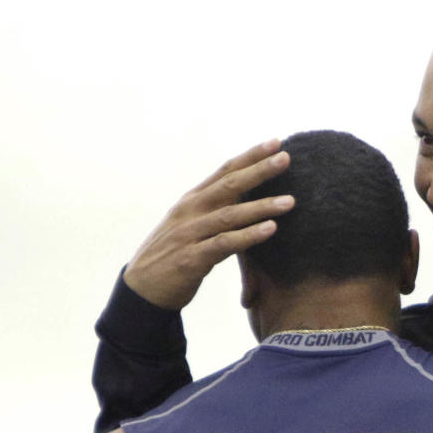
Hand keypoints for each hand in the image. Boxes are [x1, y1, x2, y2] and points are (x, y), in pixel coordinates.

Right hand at [123, 139, 294, 309]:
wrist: (142, 290)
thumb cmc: (175, 254)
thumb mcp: (193, 225)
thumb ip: (216, 209)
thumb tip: (247, 195)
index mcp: (193, 200)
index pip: (225, 171)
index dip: (250, 156)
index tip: (276, 142)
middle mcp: (190, 211)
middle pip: (229, 185)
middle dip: (259, 170)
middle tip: (286, 158)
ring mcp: (190, 233)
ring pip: (230, 214)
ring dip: (261, 206)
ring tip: (290, 201)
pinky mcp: (192, 259)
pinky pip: (225, 244)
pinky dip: (249, 236)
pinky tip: (271, 230)